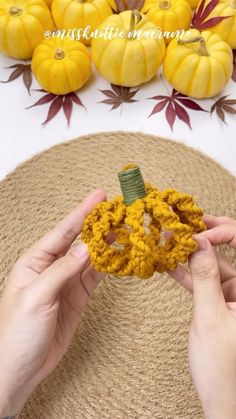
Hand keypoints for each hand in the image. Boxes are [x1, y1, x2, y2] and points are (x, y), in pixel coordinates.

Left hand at [0, 189, 105, 417]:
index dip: (82, 213)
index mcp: (35, 261)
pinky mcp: (78, 298)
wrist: (20, 368)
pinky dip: (109, 266)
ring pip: (91, 257)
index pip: (62, 231)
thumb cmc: (16, 332)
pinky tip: (120, 256)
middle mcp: (52, 268)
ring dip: (108, 244)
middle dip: (99, 225)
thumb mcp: (36, 298)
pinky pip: (96, 277)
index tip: (100, 196)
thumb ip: (62, 271)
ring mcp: (67, 282)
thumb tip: (86, 248)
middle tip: (120, 210)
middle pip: (80, 240)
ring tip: (127, 229)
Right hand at [169, 215, 235, 418]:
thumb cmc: (222, 367)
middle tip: (186, 221)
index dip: (223, 232)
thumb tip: (199, 243)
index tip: (197, 234)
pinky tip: (171, 263)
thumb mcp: (210, 318)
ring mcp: (234, 295)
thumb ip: (204, 278)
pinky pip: (204, 281)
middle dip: (207, 234)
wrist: (222, 398)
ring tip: (171, 240)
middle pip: (230, 250)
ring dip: (191, 253)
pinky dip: (188, 273)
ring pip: (213, 264)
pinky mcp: (221, 302)